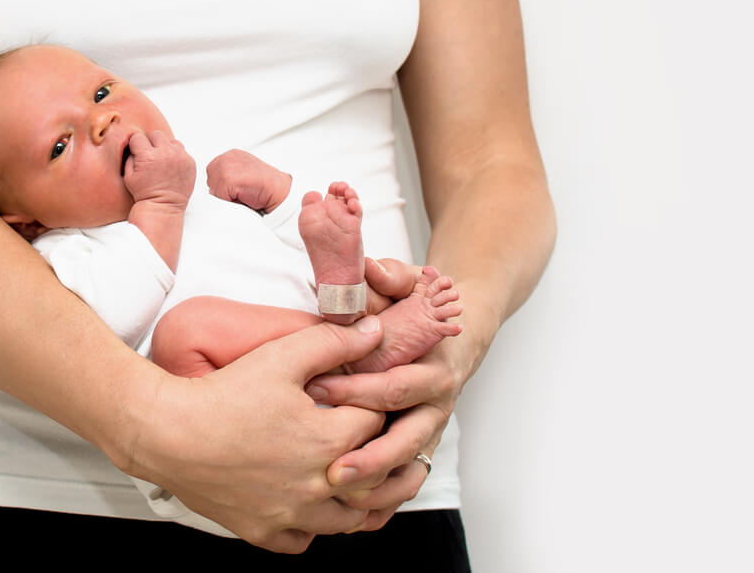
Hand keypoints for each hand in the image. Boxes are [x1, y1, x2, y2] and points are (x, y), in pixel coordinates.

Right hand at [124, 131, 195, 209]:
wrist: (163, 207)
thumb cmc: (144, 193)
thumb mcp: (128, 175)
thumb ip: (129, 156)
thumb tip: (132, 143)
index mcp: (147, 156)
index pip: (138, 137)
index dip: (136, 145)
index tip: (138, 153)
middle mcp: (165, 153)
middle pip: (156, 135)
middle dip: (151, 143)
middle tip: (151, 157)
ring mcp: (180, 157)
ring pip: (171, 141)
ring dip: (165, 148)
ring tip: (162, 161)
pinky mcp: (190, 162)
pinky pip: (182, 151)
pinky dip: (176, 156)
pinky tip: (172, 168)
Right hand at [127, 316, 396, 552]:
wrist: (166, 433)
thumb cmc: (221, 395)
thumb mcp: (281, 356)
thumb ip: (332, 342)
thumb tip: (373, 332)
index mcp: (327, 440)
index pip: (377, 424)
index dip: (376, 406)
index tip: (370, 399)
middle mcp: (315, 486)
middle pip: (376, 478)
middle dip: (386, 455)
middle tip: (386, 441)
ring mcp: (289, 514)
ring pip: (348, 520)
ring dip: (359, 499)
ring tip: (360, 478)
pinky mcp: (262, 531)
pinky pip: (302, 541)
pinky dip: (312, 526)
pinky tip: (308, 505)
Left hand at [206, 149, 291, 213]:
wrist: (280, 191)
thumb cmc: (265, 187)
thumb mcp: (244, 175)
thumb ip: (228, 176)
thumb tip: (215, 188)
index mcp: (231, 155)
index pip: (212, 173)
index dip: (222, 186)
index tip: (238, 189)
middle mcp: (228, 157)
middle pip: (210, 181)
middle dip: (222, 191)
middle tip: (241, 192)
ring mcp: (227, 166)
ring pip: (213, 189)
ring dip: (226, 196)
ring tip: (243, 194)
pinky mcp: (228, 178)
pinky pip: (219, 196)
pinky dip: (231, 201)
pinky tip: (244, 197)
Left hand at [306, 259, 480, 526]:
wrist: (461, 323)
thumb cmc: (423, 302)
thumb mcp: (411, 280)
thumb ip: (391, 275)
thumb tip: (369, 268)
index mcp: (432, 364)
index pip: (394, 384)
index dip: (358, 390)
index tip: (319, 392)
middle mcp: (435, 401)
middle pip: (406, 436)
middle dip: (370, 456)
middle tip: (333, 472)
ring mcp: (430, 426)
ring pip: (410, 466)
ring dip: (379, 486)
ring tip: (343, 502)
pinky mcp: (422, 443)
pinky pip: (409, 477)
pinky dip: (387, 497)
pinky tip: (355, 513)